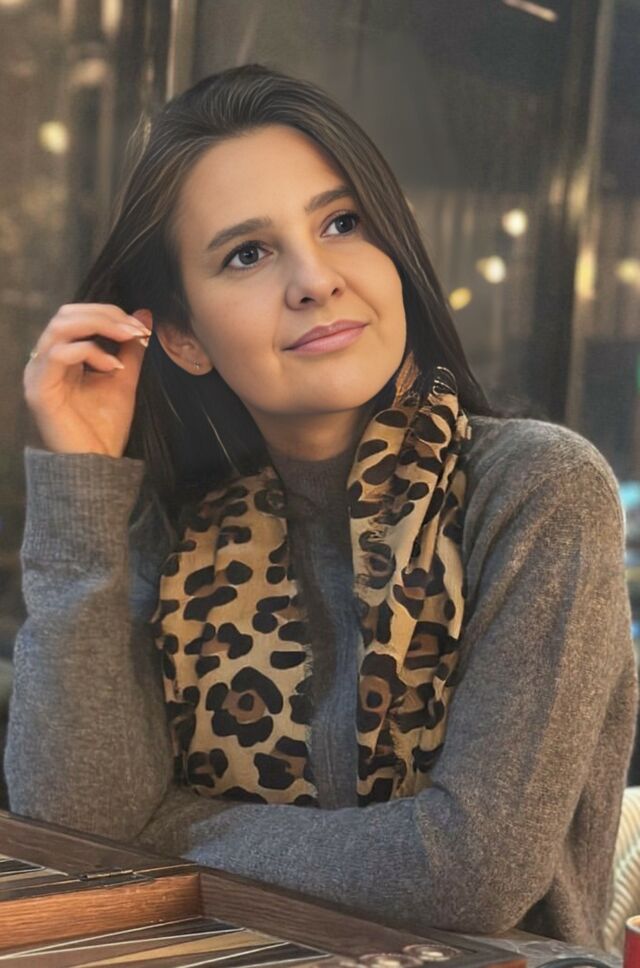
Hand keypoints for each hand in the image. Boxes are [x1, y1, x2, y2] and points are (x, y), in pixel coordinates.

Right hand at [24, 303, 152, 457]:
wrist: (96, 466)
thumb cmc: (104, 427)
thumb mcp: (124, 379)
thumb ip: (131, 348)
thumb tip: (145, 315)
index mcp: (60, 357)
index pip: (76, 315)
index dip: (109, 313)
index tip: (141, 327)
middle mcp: (43, 361)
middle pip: (66, 314)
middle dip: (106, 314)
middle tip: (136, 330)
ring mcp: (38, 374)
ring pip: (60, 327)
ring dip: (100, 326)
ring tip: (129, 339)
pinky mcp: (39, 390)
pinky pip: (59, 354)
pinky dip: (91, 352)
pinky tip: (113, 368)